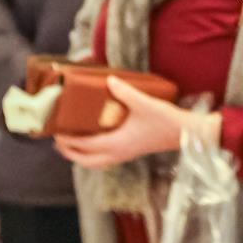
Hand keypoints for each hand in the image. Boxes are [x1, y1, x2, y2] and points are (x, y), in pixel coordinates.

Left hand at [52, 78, 213, 169]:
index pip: (85, 146)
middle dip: (70, 153)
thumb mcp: (145, 104)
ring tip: (72, 144)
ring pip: (96, 163)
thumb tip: (109, 80)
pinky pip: (105, 159)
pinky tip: (95, 142)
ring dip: (81, 156)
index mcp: (117, 144)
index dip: (69, 140)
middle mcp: (118, 153)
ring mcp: (125, 155)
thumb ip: (125, 92)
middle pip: (86, 160)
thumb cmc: (165, 120)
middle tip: (58, 141)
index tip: (56, 132)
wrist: (185, 134)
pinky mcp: (130, 152)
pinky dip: (94, 155)